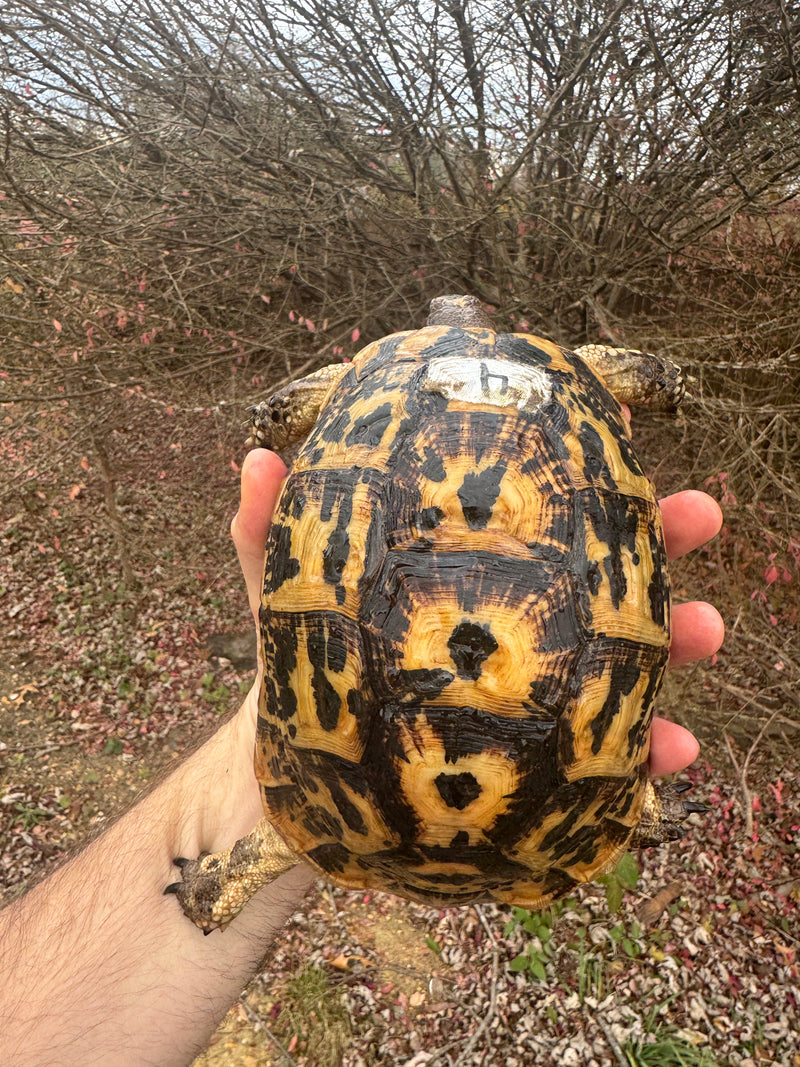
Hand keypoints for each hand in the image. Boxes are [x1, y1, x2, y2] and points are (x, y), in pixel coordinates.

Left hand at [230, 451, 723, 778]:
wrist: (307, 769)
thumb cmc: (310, 663)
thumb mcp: (289, 596)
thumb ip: (272, 534)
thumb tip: (257, 460)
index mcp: (466, 566)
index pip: (529, 503)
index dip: (578, 462)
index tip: (620, 421)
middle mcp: (509, 614)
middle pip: (599, 565)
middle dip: (661, 538)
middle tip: (699, 516)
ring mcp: (529, 679)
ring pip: (623, 650)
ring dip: (679, 638)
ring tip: (708, 632)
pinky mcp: (537, 750)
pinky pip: (605, 747)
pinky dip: (648, 748)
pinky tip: (673, 750)